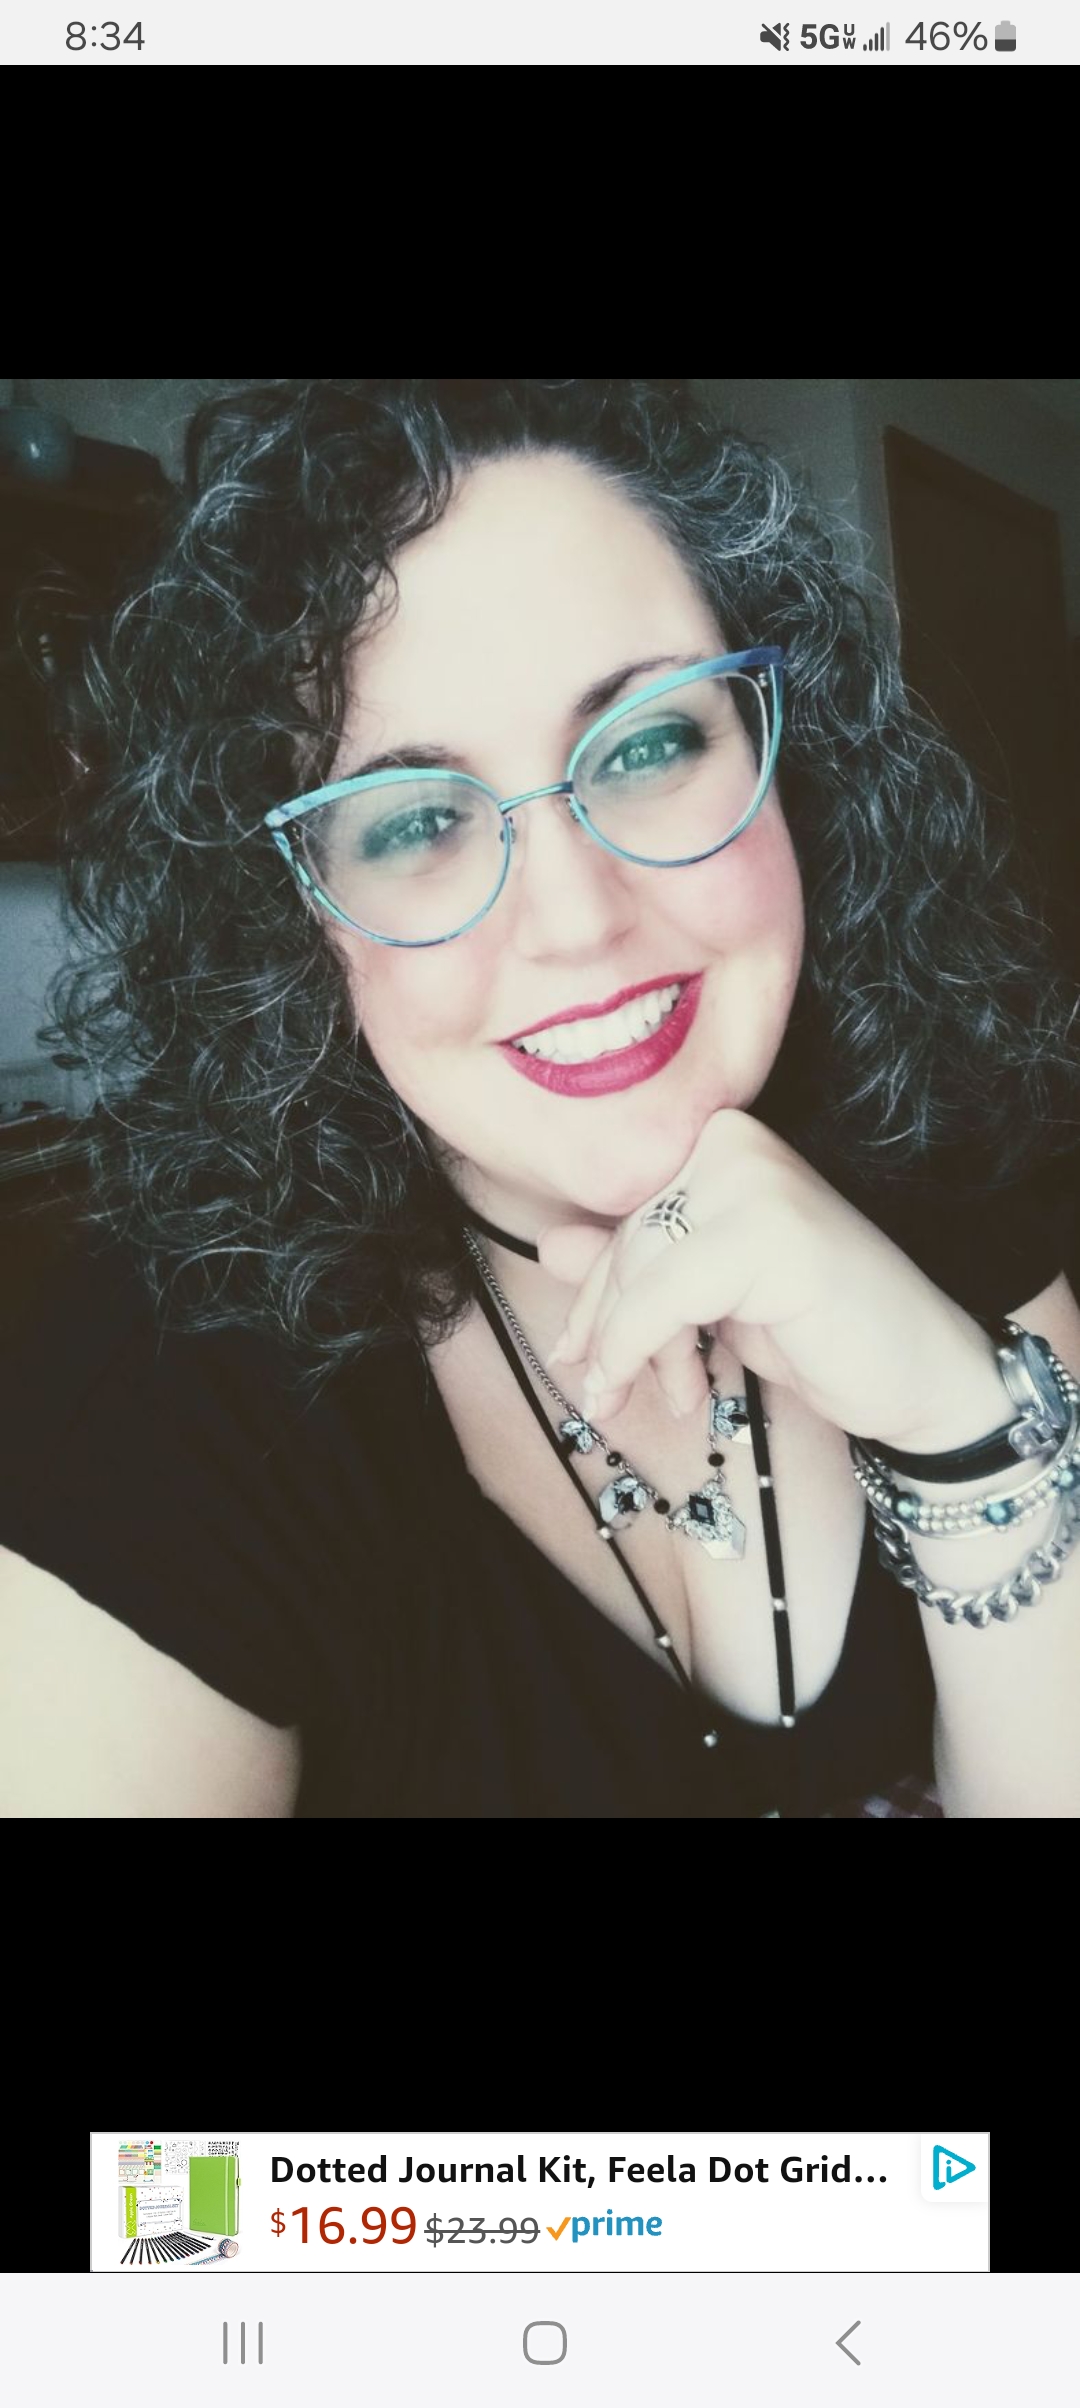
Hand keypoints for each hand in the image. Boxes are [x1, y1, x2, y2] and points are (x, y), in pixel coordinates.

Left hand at [538, 1107, 997, 1445]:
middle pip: (627, 1241)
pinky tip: (681, 1394)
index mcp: (726, 1140)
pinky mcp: (770, 1235)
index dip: (596, 1293)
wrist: (925, 1376)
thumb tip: (550, 1247)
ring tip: (673, 1397)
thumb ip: (640, 1266)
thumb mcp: (712, 1296)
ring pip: (638, 1272)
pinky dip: (645, 1352)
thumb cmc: (823, 1332)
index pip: (626, 1214)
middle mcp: (737, 1144)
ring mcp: (756, 1183)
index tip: (581, 1356)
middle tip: (610, 1392)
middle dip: (610, 1328)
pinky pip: (662, 1300)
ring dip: (633, 1352)